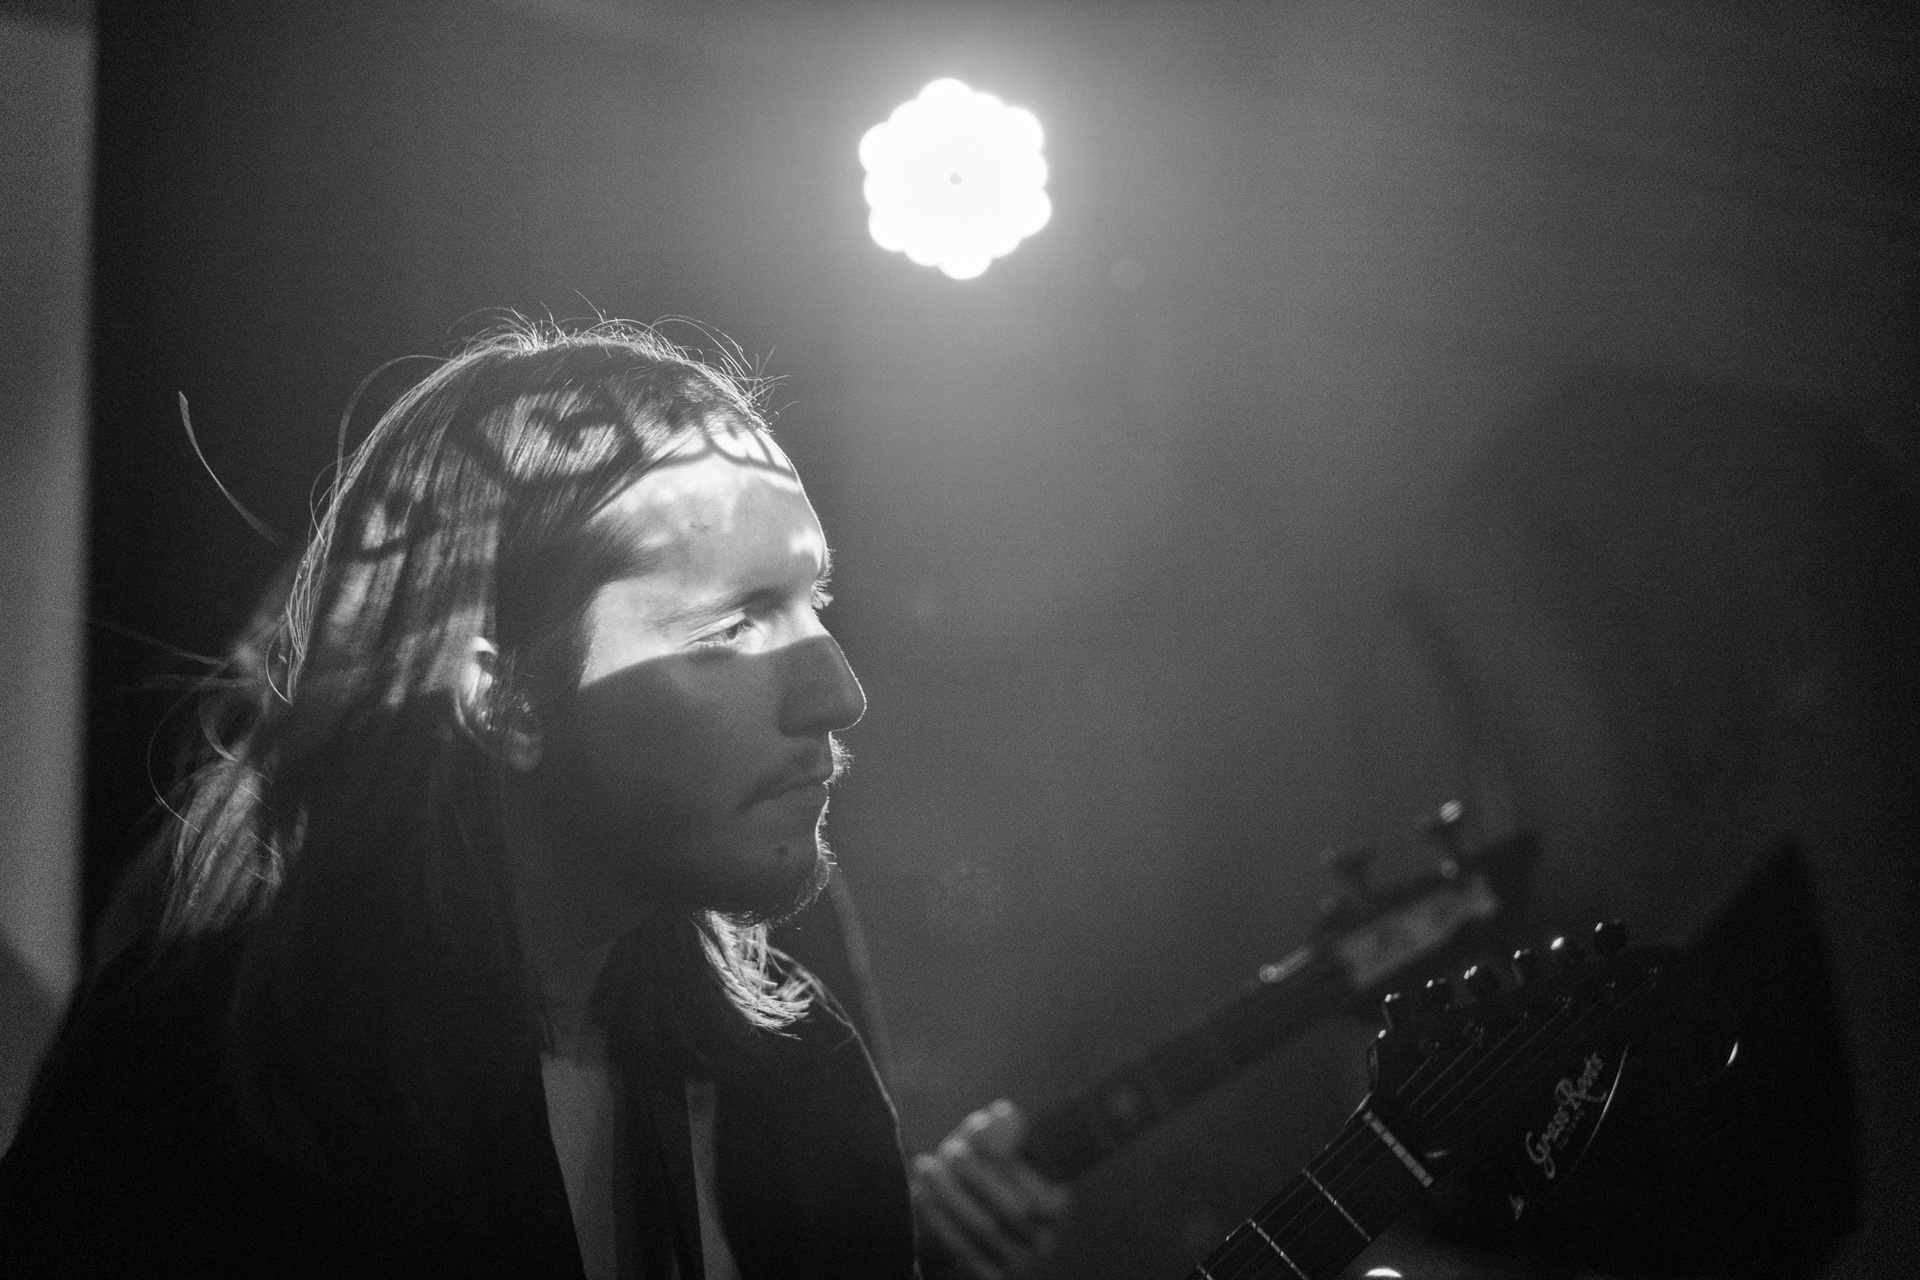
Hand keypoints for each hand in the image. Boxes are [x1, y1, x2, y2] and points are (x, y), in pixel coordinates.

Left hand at [912, 1099, 1072, 1279]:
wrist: (953, 1221)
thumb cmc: (978, 1173)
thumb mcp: (990, 1146)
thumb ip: (1000, 1130)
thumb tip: (1004, 1116)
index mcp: (1056, 1203)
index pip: (1042, 1183)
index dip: (1008, 1163)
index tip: (974, 1137)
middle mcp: (1042, 1239)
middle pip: (1016, 1210)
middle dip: (979, 1176)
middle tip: (950, 1149)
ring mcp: (1016, 1262)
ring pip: (985, 1229)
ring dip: (952, 1194)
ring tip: (926, 1165)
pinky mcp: (988, 1275)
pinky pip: (963, 1251)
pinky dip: (940, 1220)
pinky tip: (921, 1194)